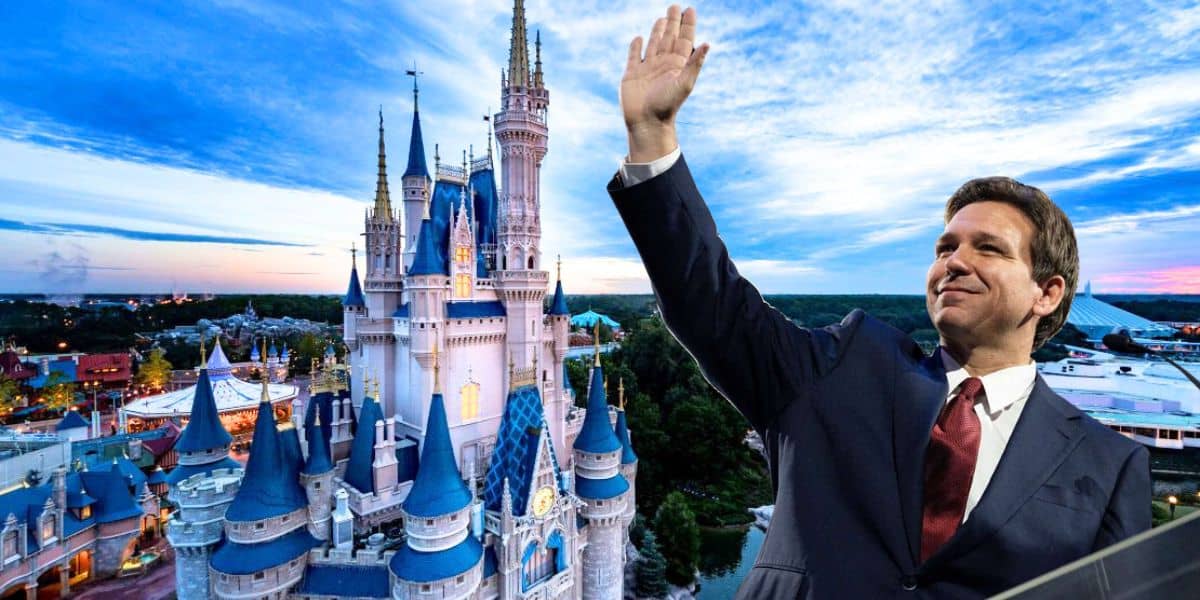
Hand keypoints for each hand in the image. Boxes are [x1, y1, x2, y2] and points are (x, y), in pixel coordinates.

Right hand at [621, 5, 708, 162]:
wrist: (647, 123)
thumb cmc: (667, 106)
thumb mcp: (684, 83)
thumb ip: (694, 63)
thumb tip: (707, 43)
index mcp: (677, 64)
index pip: (684, 39)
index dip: (687, 25)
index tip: (690, 10)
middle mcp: (663, 64)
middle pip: (669, 38)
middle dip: (672, 22)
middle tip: (675, 6)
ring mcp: (647, 69)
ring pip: (653, 44)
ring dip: (657, 31)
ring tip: (661, 19)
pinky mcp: (632, 75)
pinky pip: (634, 57)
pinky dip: (636, 47)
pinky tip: (639, 39)